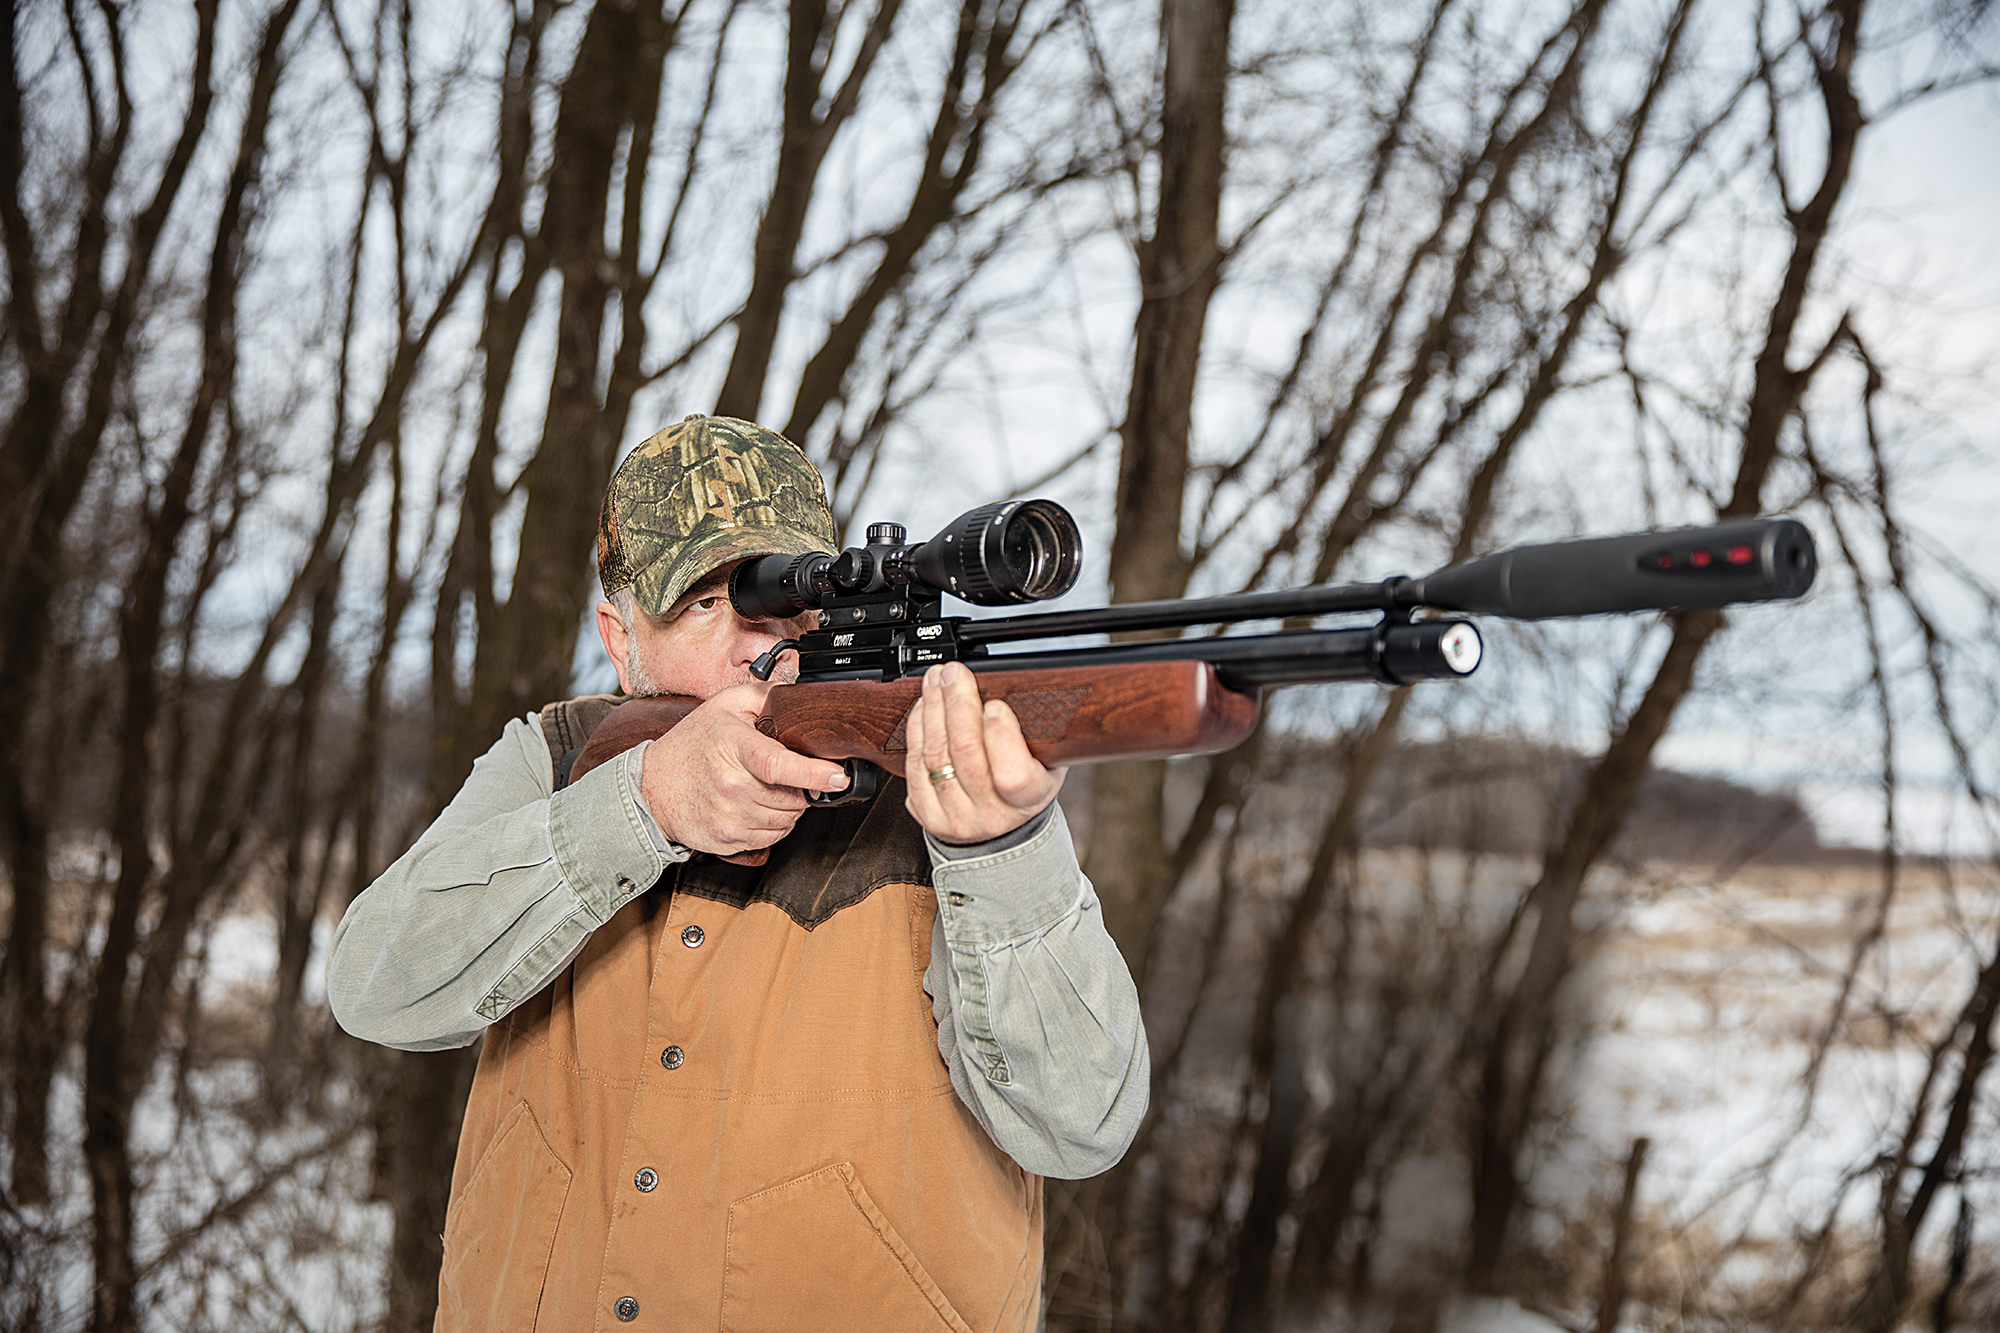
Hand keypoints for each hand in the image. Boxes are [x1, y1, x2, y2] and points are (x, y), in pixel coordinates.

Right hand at [640, 682, 849, 862]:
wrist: (652, 787)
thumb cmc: (692, 744)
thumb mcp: (724, 704)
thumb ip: (765, 695)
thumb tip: (800, 697)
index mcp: (732, 747)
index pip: (779, 765)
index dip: (814, 774)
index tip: (838, 777)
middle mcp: (730, 785)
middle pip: (791, 797)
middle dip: (802, 788)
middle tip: (786, 775)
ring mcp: (728, 816)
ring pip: (786, 821)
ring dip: (790, 808)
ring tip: (769, 789)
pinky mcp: (726, 840)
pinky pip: (771, 839)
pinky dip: (775, 825)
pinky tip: (758, 806)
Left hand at [903, 662, 1064, 845]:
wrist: (1000, 829)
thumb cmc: (1024, 783)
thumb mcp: (1046, 760)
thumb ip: (1032, 730)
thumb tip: (1005, 685)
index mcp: (1030, 799)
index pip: (1014, 774)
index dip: (1001, 736)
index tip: (995, 705)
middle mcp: (993, 813)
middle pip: (966, 752)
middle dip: (957, 703)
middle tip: (954, 673)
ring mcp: (957, 817)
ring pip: (936, 755)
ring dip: (933, 709)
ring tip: (936, 681)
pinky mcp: (929, 815)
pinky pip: (914, 767)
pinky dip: (916, 730)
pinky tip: (923, 708)